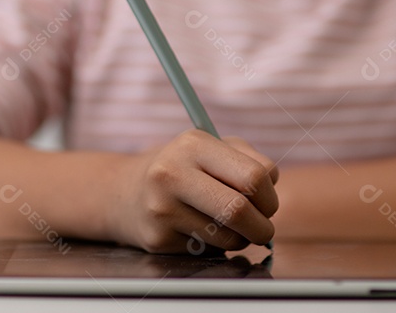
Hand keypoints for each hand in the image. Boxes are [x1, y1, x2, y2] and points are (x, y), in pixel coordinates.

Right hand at [105, 129, 279, 253]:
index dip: (270, 196)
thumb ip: (248, 160)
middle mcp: (172, 173)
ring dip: (241, 238)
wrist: (124, 192)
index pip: (253, 176)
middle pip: (240, 211)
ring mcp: (162, 208)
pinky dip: (216, 246)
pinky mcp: (158, 238)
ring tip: (230, 227)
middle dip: (263, 226)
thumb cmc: (182, 168)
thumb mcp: (210, 148)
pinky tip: (200, 231)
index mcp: (193, 144)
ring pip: (228, 237)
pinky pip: (208, 251)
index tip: (266, 203)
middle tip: (263, 227)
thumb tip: (271, 188)